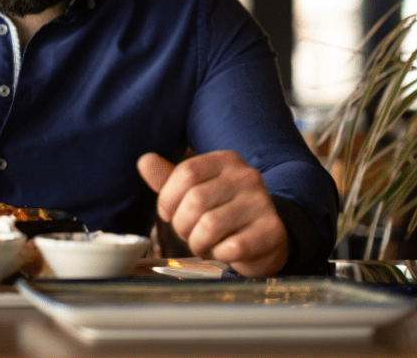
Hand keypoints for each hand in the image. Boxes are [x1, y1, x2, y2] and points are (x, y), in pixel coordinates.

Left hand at [137, 150, 288, 275]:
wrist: (266, 238)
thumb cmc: (223, 212)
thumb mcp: (195, 191)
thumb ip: (168, 179)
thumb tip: (144, 161)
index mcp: (225, 161)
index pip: (186, 172)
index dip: (168, 199)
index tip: (169, 213)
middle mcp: (246, 176)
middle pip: (195, 200)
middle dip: (182, 225)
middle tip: (189, 233)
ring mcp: (261, 202)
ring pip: (210, 226)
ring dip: (198, 243)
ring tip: (204, 244)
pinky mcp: (271, 230)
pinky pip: (231, 248)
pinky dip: (219, 255)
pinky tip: (224, 251)